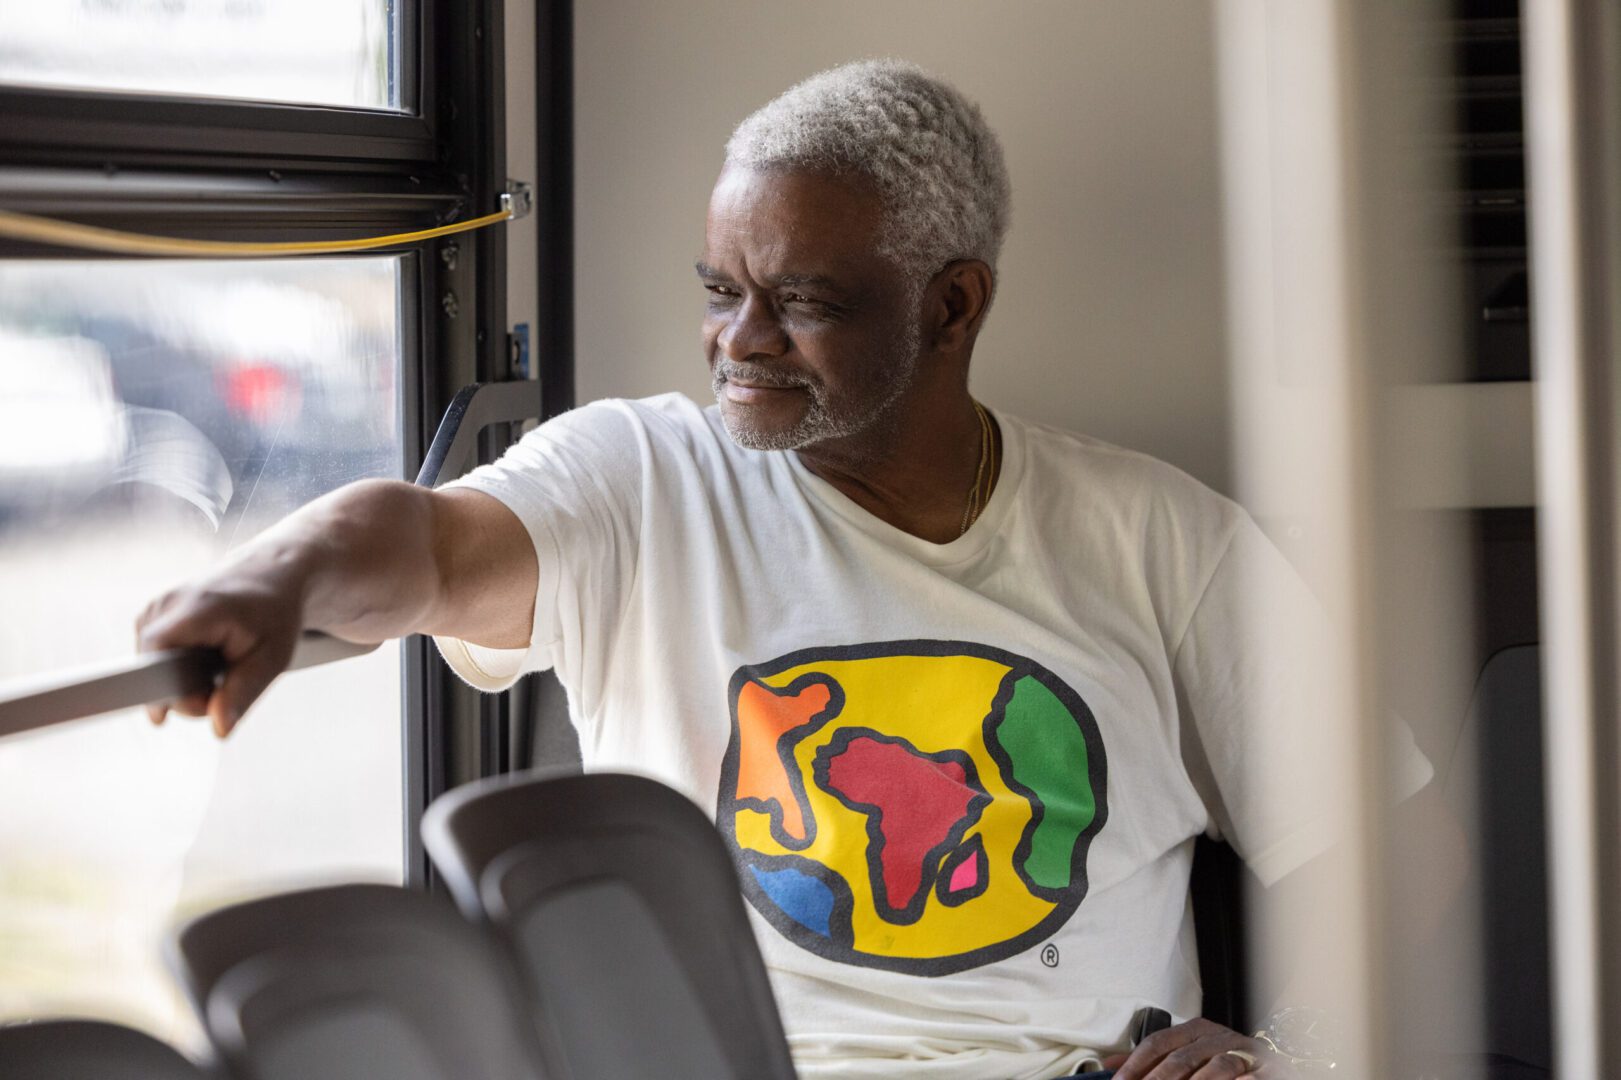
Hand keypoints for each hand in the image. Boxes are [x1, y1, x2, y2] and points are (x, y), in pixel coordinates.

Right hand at [135, 557, 306, 737]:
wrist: (273, 574)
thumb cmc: (275, 614)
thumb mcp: (273, 657)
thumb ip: (243, 693)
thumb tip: (219, 730)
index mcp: (196, 610)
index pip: (155, 660)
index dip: (164, 694)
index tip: (172, 716)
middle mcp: (168, 602)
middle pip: (153, 667)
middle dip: (184, 691)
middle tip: (223, 689)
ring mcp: (157, 604)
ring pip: (152, 662)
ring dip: (181, 676)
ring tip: (217, 664)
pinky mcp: (154, 611)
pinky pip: (155, 652)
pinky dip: (177, 662)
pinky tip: (202, 654)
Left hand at [1102, 1017, 1288, 1078]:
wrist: (1269, 1063)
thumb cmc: (1220, 1061)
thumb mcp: (1186, 1054)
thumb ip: (1151, 1061)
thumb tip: (1109, 1068)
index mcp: (1196, 1029)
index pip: (1158, 1043)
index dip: (1137, 1065)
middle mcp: (1218, 1036)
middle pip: (1182, 1059)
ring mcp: (1244, 1052)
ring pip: (1215, 1068)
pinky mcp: (1267, 1070)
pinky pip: (1248, 1078)